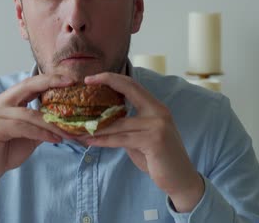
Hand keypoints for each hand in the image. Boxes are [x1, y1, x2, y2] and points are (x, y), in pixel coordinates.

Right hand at [0, 74, 74, 197]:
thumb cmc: (5, 151)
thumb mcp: (29, 135)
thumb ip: (42, 125)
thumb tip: (66, 122)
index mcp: (8, 100)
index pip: (30, 83)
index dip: (49, 79)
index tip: (70, 78)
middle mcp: (0, 102)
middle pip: (28, 86)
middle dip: (50, 82)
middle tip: (70, 84)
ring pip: (30, 113)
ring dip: (51, 123)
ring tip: (69, 132)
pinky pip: (23, 127)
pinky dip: (41, 133)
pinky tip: (55, 139)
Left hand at [81, 72, 203, 211]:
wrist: (181, 179)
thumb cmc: (159, 159)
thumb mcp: (142, 138)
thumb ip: (127, 127)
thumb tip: (102, 122)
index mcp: (156, 107)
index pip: (132, 85)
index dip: (112, 78)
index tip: (92, 78)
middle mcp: (158, 112)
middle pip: (129, 88)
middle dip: (106, 82)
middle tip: (85, 82)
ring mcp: (158, 125)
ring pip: (119, 122)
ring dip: (96, 125)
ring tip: (77, 125)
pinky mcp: (154, 141)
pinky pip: (121, 139)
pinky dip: (103, 140)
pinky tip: (90, 140)